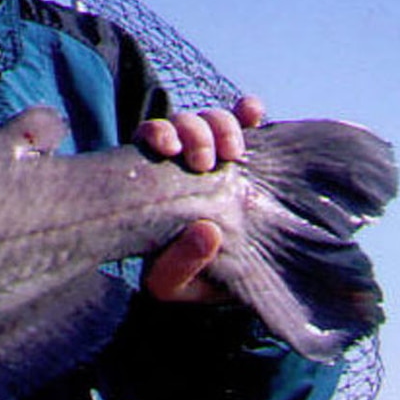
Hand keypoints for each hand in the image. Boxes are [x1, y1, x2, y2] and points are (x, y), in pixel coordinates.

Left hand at [135, 96, 265, 302]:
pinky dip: (249, 112)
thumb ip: (181, 266)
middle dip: (193, 132)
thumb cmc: (188, 283)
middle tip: (205, 163)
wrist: (230, 287)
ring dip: (222, 125)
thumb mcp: (176, 286)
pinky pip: (247, 123)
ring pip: (211, 119)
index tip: (169, 148)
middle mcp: (182, 165)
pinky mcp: (249, 161)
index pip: (145, 143)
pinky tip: (253, 113)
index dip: (155, 133)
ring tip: (233, 155)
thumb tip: (206, 230)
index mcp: (153, 186)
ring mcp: (217, 161)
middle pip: (179, 124)